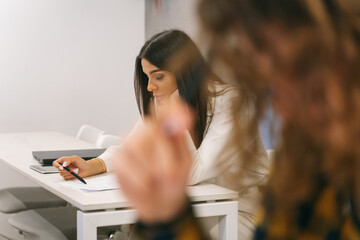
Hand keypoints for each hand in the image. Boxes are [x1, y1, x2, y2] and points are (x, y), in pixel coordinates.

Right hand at [53, 155, 92, 179]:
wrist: (86, 169)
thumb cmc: (82, 163)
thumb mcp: (75, 158)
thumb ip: (68, 159)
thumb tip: (64, 164)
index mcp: (64, 160)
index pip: (55, 163)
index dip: (56, 165)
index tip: (61, 167)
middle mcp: (63, 166)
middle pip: (59, 169)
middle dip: (66, 169)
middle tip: (72, 169)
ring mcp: (65, 172)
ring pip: (62, 174)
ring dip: (69, 173)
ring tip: (75, 170)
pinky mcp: (67, 177)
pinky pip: (65, 178)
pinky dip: (70, 176)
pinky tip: (74, 174)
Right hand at [114, 100, 192, 222]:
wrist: (161, 205)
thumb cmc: (174, 181)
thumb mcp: (185, 160)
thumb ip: (181, 137)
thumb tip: (183, 116)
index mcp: (165, 129)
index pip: (166, 110)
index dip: (171, 111)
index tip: (180, 121)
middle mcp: (146, 132)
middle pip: (150, 128)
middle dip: (163, 154)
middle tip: (170, 171)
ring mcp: (129, 143)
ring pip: (137, 145)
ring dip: (150, 168)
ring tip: (156, 177)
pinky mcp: (117, 158)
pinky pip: (125, 163)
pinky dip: (138, 177)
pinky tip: (144, 182)